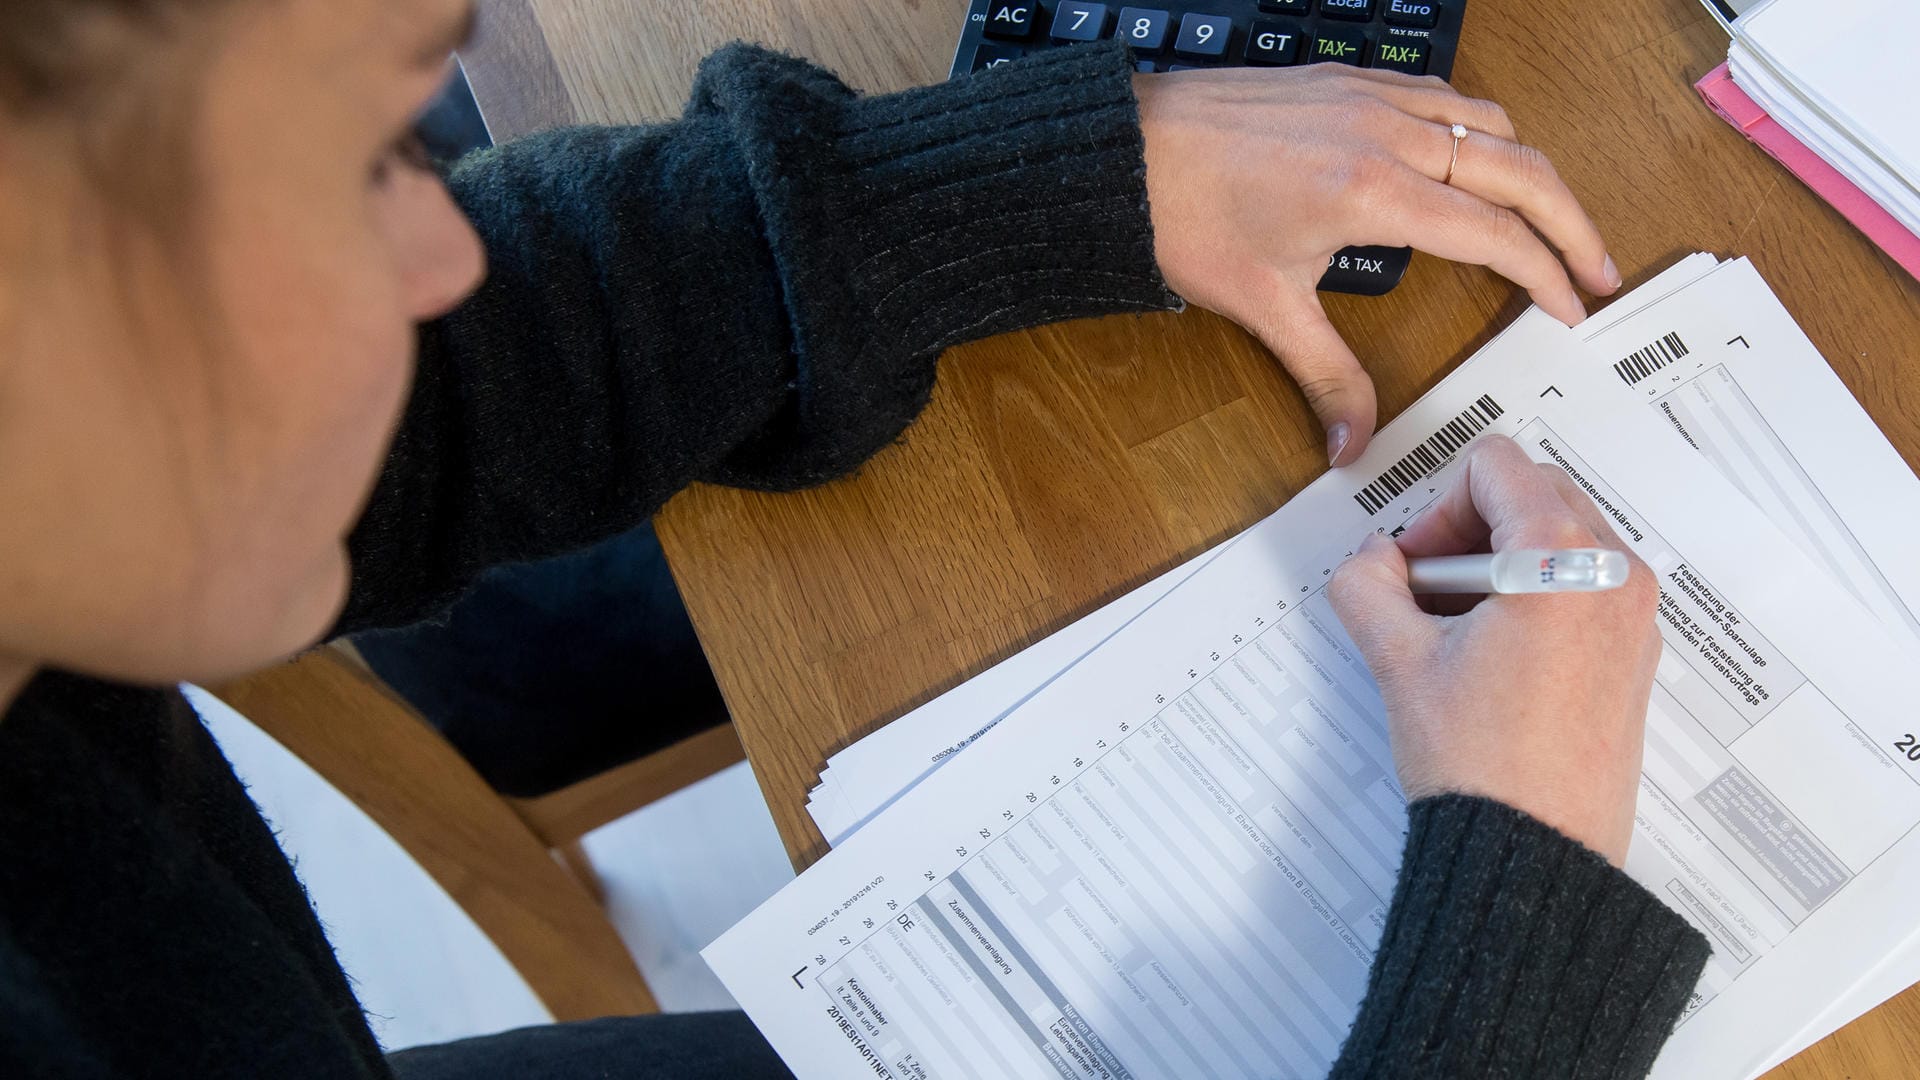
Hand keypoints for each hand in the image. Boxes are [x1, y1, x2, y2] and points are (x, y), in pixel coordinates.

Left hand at [1135, 67, 1620, 465]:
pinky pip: (1445, 94)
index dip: (1548, 274)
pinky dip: (1483, 129)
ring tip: (1553, 218)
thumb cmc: (1182, 213)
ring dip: (1535, 170)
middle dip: (1571, 222)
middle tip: (1600, 266)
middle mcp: (1388, 132)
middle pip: (1520, 169)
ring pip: (1491, 122)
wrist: (1124, 148)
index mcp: (1377, 191)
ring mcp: (1372, 97)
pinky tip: (1479, 158)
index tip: (1573, 306)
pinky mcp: (1349, 81)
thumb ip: (1324, 374)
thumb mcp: (1263, 305)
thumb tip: (1350, 439)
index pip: (1496, 234)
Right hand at [1325, 436, 1657, 863]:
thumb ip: (1367, 586)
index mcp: (1563, 559)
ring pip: (1555, 539)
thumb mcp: (1400, 662)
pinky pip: (1579, 585)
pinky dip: (1530, 597)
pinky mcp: (1632, 653)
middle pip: (1530, 493)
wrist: (1535, 856)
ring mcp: (1632, 616)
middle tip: (1426, 595)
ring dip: (1496, 565)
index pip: (1494, 466)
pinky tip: (1489, 660)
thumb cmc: (1483, 768)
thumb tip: (1370, 562)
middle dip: (1466, 533)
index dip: (1436, 507)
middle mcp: (1615, 576)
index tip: (1415, 566)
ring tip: (1455, 636)